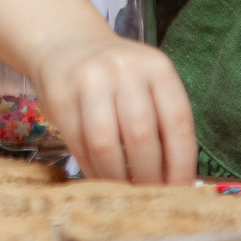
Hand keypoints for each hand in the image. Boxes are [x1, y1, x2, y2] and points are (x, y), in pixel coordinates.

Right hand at [28, 32, 196, 184]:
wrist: (65, 43)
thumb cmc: (117, 75)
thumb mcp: (147, 83)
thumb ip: (163, 122)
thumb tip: (176, 181)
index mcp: (157, 67)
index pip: (178, 124)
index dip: (181, 165)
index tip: (180, 192)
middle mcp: (124, 69)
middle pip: (141, 137)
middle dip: (148, 178)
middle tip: (149, 198)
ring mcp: (88, 80)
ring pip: (106, 145)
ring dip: (117, 179)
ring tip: (125, 193)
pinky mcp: (60, 96)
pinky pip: (79, 145)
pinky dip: (92, 169)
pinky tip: (101, 178)